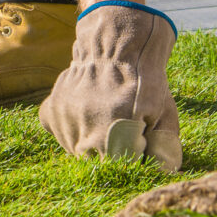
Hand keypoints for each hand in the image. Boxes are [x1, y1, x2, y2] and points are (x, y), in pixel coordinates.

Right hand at [39, 2, 179, 169]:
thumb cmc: (145, 82)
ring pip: (76, 151)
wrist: (115, 44)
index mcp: (115, 141)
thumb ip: (164, 147)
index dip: (131, 159)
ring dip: (90, 142)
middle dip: (110, 154)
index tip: (137, 142)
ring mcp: (64, 124)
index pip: (119, 171)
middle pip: (96, 165)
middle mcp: (84, 136)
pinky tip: (87, 112)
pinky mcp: (50, 112)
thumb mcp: (165, 114)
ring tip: (106, 115)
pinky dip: (72, 129)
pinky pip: (60, 133)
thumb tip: (164, 172)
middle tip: (122, 126)